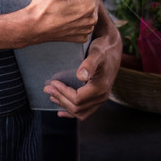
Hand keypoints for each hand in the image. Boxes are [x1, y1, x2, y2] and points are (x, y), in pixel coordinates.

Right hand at [23, 0, 101, 45]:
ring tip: (65, 4)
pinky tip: (67, 14)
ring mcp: (86, 30)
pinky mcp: (81, 36)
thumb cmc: (43, 8)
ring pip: (90, 8)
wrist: (32, 27)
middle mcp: (91, 20)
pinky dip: (79, 15)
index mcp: (88, 6)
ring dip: (81, 3)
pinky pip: (85, 20)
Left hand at [43, 1, 121, 119]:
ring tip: (52, 97)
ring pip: (80, 111)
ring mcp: (100, 98)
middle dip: (60, 99)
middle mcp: (102, 96)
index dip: (63, 93)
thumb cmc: (104, 48)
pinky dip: (72, 112)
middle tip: (46, 89)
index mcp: (101, 87)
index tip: (52, 83)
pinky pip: (85, 110)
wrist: (113, 47)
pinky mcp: (97, 96)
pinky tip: (62, 111)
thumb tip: (80, 76)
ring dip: (65, 105)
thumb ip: (89, 64)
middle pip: (77, 107)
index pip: (78, 98)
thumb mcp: (97, 52)